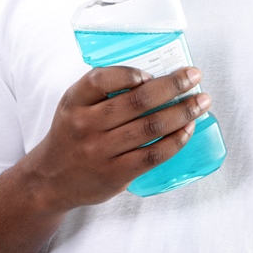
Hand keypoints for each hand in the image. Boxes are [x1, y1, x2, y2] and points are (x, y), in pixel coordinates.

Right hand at [27, 65, 210, 208]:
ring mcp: (100, 151)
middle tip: (194, 75)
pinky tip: (188, 129)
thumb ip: (103, 91)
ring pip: (150, 127)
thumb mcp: (74, 106)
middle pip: (137, 102)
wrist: (51, 180)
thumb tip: (156, 76)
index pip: (99, 79)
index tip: (152, 72)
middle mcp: (85, 125)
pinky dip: (175, 140)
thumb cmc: (73, 135)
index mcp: (74, 102)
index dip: (128, 73)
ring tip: (201, 102)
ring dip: (182, 112)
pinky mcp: (115, 174)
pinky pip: (152, 154)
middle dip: (172, 86)